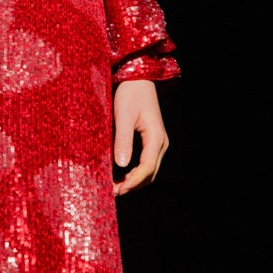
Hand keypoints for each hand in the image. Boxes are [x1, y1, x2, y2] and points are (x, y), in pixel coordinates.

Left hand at [112, 78, 167, 196]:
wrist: (138, 80)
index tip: (117, 190)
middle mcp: (160, 142)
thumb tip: (120, 165)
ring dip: (134, 181)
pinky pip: (146, 163)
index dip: (132, 182)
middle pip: (150, 173)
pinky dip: (134, 172)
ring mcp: (157, 142)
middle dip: (132, 185)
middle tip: (111, 191)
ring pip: (149, 170)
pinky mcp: (151, 141)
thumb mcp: (124, 116)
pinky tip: (120, 174)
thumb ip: (123, 140)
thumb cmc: (130, 94)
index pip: (147, 168)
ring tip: (114, 186)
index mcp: (156, 137)